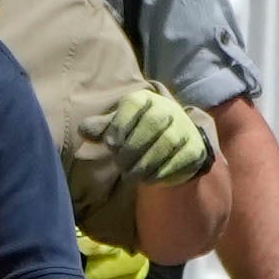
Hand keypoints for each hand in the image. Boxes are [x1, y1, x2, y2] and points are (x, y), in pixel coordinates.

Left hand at [66, 77, 219, 202]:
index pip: (134, 104)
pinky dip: (161, 172)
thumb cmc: (137, 134)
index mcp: (146, 99)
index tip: (110, 143)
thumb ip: (101, 127)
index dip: (120, 124)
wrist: (174, 142)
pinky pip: (179, 160)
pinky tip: (148, 179)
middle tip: (120, 164)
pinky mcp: (194, 149)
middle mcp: (168, 110)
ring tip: (131, 175)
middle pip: (152, 123)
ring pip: (167, 143)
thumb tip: (84, 130)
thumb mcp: (118, 127)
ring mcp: (184, 129)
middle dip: (132, 147)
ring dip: (146, 162)